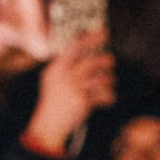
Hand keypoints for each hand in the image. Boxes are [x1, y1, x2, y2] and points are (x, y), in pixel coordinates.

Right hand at [25, 32, 116, 153]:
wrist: (48, 126)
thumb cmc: (52, 103)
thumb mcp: (52, 80)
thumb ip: (64, 67)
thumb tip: (84, 54)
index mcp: (57, 67)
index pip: (76, 46)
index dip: (92, 38)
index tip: (104, 33)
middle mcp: (65, 75)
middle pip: (92, 61)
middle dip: (105, 60)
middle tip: (111, 60)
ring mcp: (74, 88)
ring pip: (99, 78)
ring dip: (109, 80)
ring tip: (110, 83)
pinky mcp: (82, 102)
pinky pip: (102, 95)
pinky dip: (109, 97)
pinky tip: (109, 99)